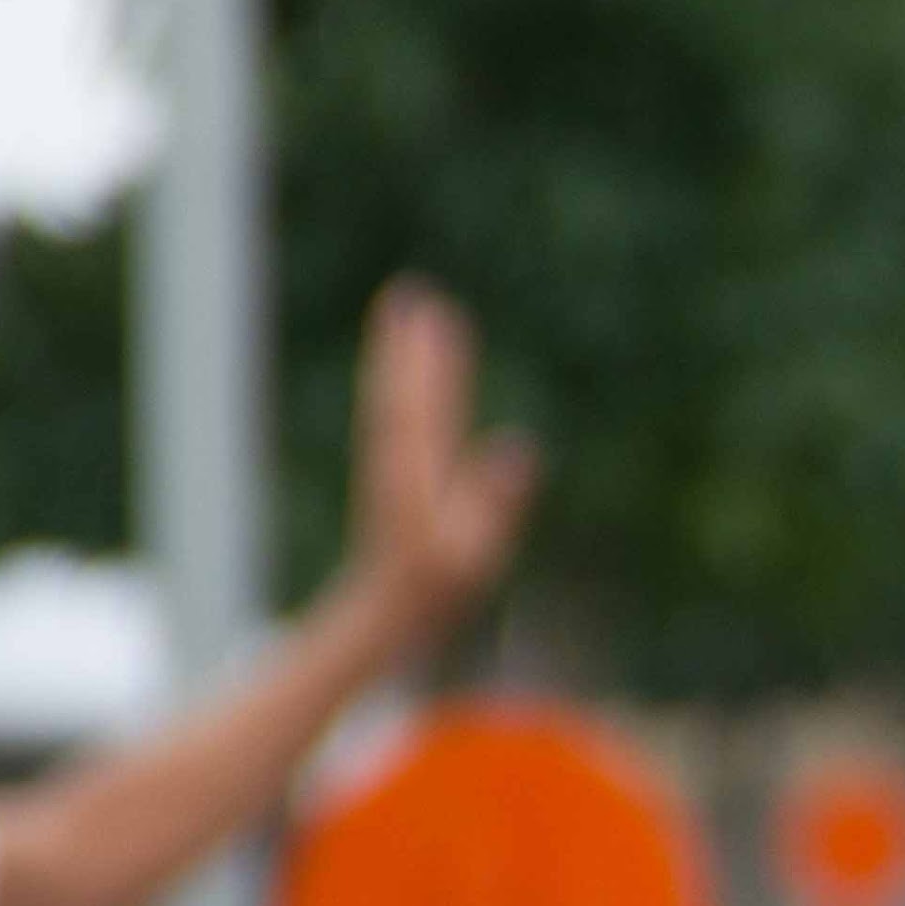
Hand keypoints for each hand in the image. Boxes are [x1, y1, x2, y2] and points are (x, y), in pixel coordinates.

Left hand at [343, 279, 538, 646]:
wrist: (386, 613)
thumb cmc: (437, 589)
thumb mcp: (474, 552)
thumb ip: (495, 499)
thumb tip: (518, 443)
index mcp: (413, 472)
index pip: (418, 403)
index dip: (425, 359)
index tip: (429, 315)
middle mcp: (397, 459)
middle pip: (400, 389)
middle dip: (406, 342)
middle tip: (410, 292)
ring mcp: (392, 464)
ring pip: (394, 398)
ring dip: (401, 356)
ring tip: (411, 316)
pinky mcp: (395, 472)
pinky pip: (399, 415)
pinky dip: (406, 385)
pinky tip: (415, 373)